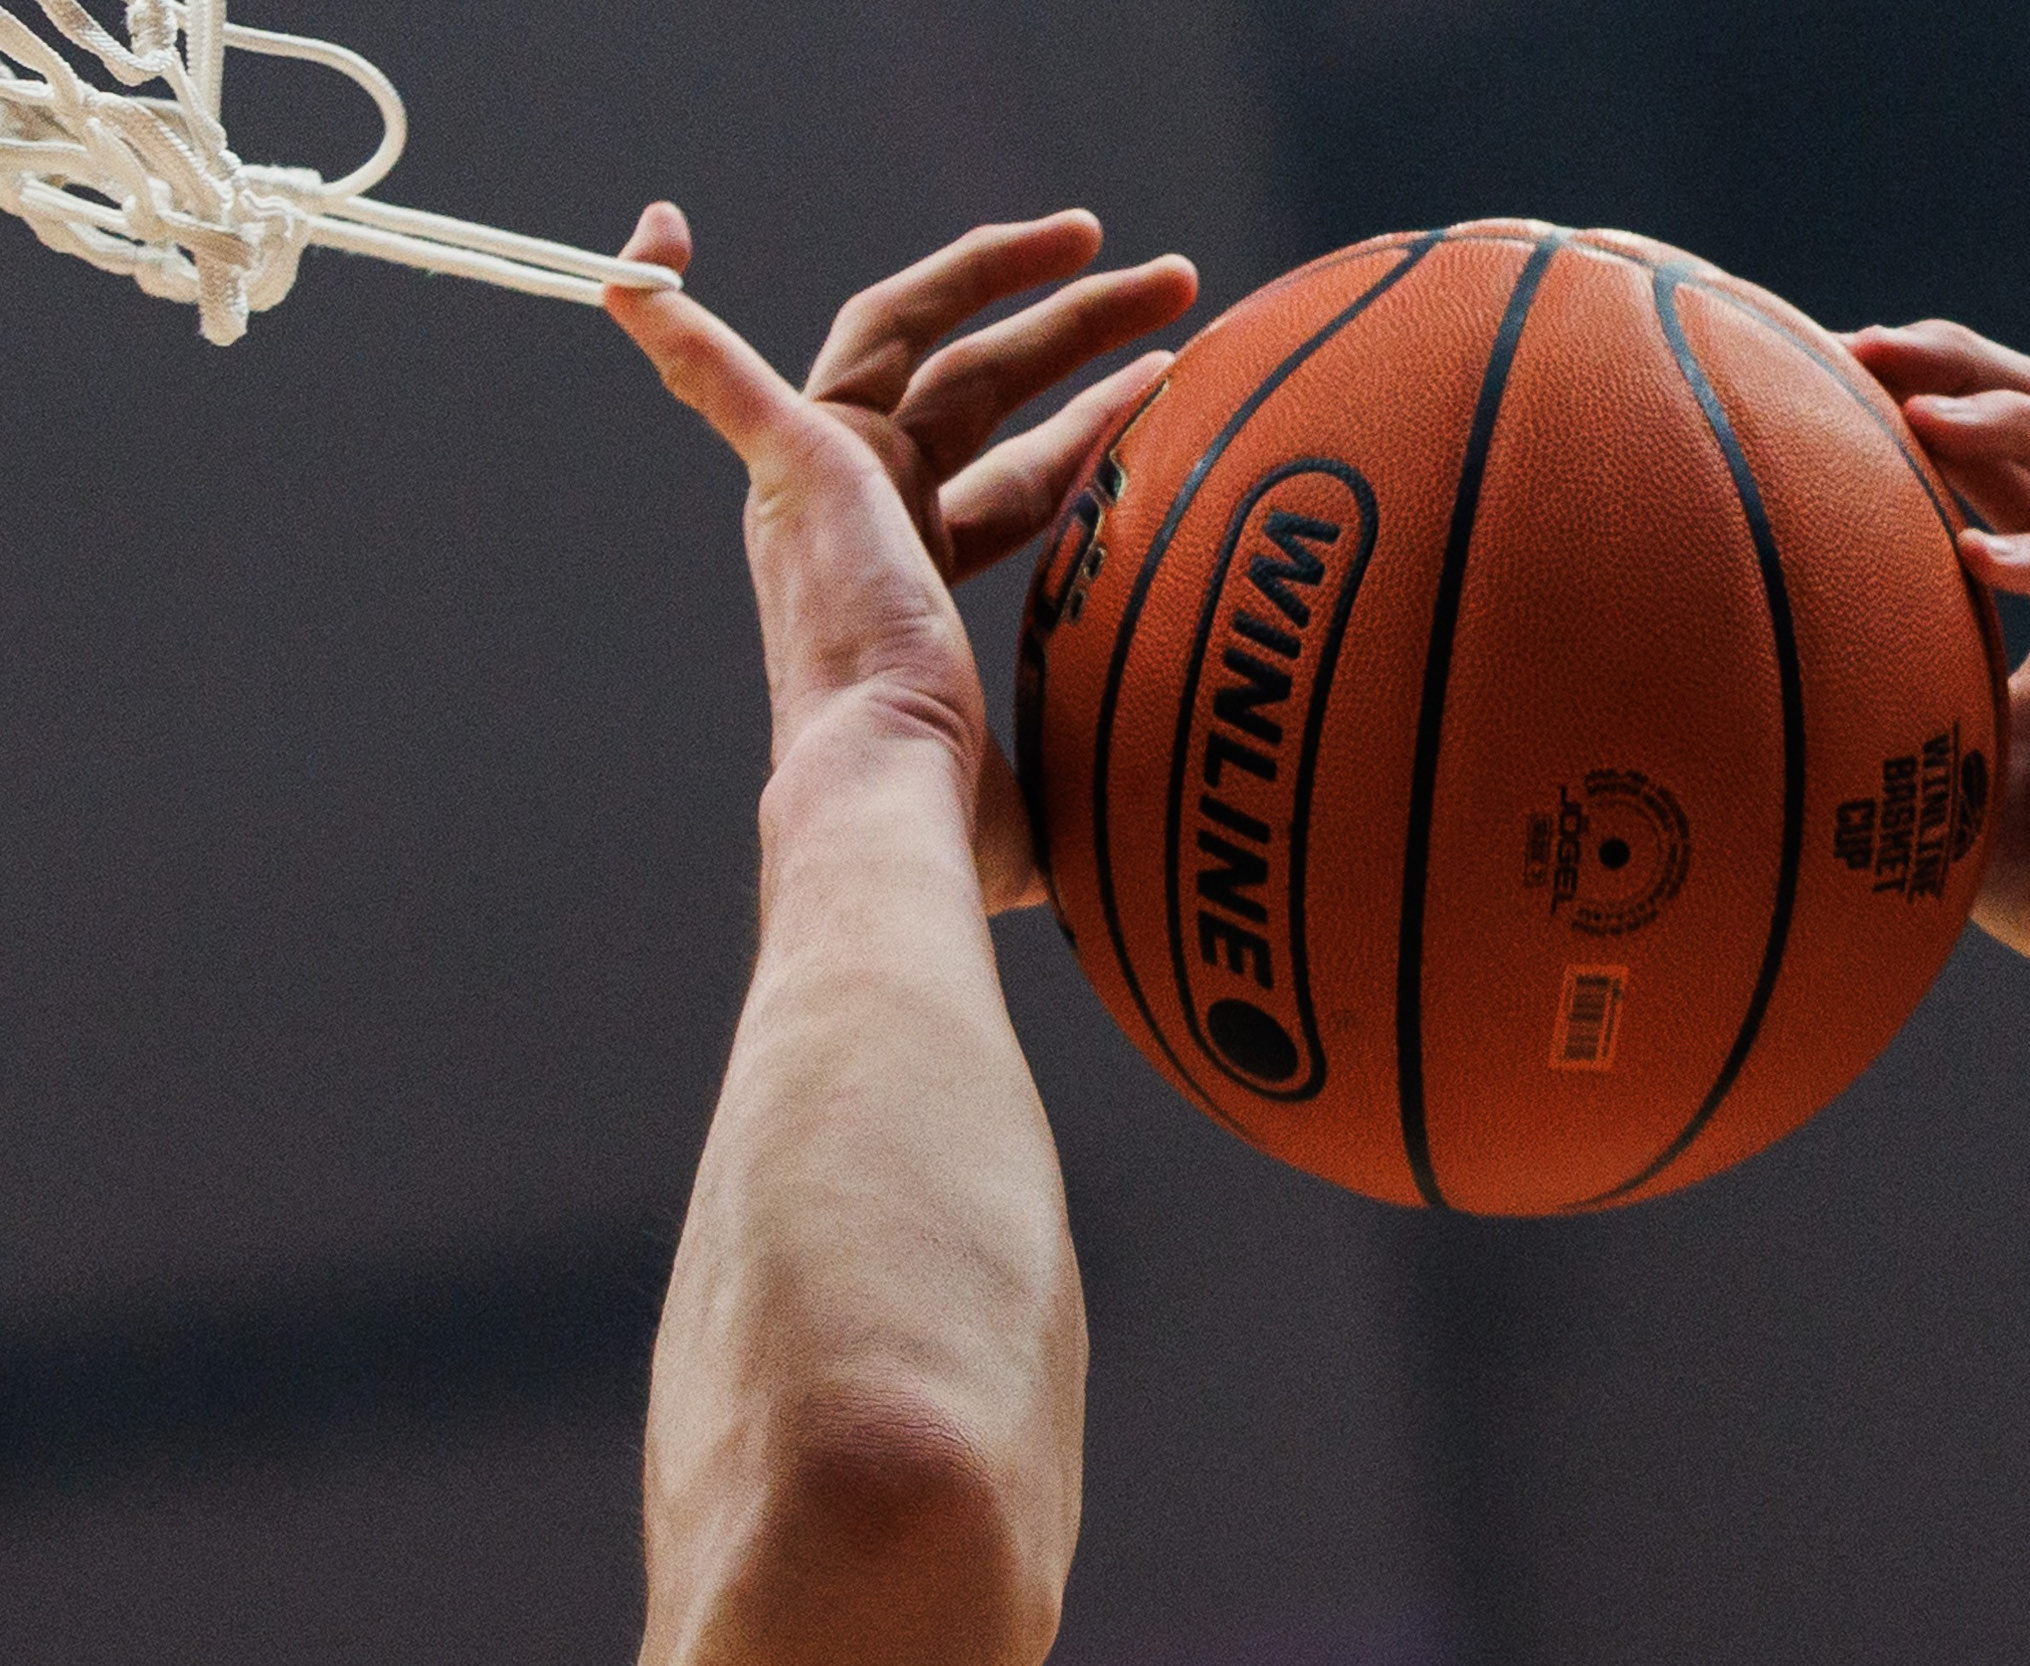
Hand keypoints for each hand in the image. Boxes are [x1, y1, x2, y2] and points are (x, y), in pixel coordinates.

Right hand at [604, 204, 1198, 912]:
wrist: (892, 790)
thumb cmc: (955, 813)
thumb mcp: (1045, 789)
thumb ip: (1084, 780)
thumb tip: (1144, 865)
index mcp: (913, 593)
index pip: (1012, 479)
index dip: (1090, 427)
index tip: (1165, 379)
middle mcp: (860, 528)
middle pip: (981, 386)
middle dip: (1078, 327)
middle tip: (1176, 280)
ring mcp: (819, 490)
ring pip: (912, 335)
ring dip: (998, 272)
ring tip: (1104, 234)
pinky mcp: (794, 460)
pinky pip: (715, 368)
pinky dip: (674, 313)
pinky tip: (652, 236)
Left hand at [1843, 321, 2029, 1012]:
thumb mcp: (1944, 755)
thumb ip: (1884, 685)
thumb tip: (1724, 666)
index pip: (2009, 446)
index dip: (1924, 390)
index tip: (1815, 360)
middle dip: (1960, 371)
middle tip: (1856, 347)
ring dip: (2013, 433)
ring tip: (1917, 416)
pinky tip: (1975, 559)